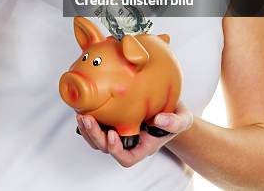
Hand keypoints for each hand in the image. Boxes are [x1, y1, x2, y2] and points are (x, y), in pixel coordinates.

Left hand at [75, 100, 193, 167]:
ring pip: (98, 139)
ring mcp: (119, 131)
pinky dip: (90, 118)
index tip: (112, 134)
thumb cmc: (175, 116)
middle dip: (95, 135)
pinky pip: (98, 124)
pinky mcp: (113, 119)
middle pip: (107, 148)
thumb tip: (160, 119)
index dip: (116, 150)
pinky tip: (86, 106)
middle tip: (87, 118)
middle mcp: (128, 142)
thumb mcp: (182, 119)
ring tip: (82, 114)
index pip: (126, 158)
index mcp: (143, 146)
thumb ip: (174, 122)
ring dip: (87, 129)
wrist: (170, 106)